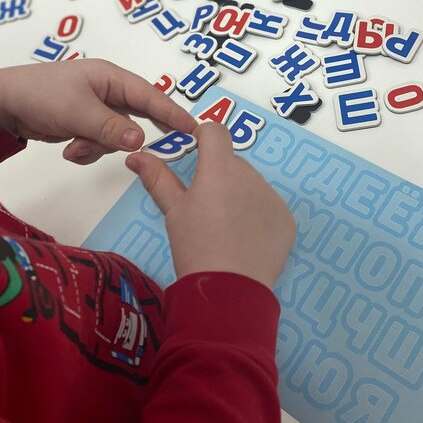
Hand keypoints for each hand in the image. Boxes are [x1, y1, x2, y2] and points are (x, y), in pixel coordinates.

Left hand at [0, 59, 196, 163]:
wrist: (3, 105)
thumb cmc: (41, 95)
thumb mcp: (77, 111)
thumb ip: (110, 128)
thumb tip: (141, 141)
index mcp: (111, 77)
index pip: (150, 95)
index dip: (173, 112)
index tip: (194, 129)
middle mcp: (108, 91)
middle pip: (136, 116)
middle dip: (133, 134)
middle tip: (159, 151)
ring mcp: (96, 108)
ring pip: (117, 135)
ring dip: (99, 146)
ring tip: (77, 146)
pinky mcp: (84, 124)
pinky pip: (99, 142)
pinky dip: (87, 150)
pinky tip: (69, 150)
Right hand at [125, 123, 295, 289]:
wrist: (228, 290)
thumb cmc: (195, 246)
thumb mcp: (173, 211)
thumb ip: (157, 178)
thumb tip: (136, 155)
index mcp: (220, 168)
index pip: (215, 131)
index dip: (203, 138)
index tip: (195, 154)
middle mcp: (250, 175)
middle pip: (232, 163)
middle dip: (219, 176)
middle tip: (204, 208)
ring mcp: (272, 198)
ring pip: (251, 185)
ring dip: (239, 196)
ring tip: (224, 229)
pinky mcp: (286, 220)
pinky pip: (269, 208)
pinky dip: (258, 217)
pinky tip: (245, 241)